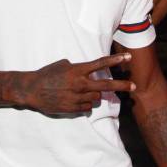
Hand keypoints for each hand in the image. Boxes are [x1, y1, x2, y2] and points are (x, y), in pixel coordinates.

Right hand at [8, 53, 134, 113]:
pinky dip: (86, 104)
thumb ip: (78, 68)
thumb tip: (88, 73)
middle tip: (134, 86)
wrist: (32, 90)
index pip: (101, 64)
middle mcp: (80, 84)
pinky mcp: (73, 108)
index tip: (128, 57)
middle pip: (106, 85)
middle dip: (122, 85)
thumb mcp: (63, 65)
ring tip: (83, 91)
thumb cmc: (47, 74)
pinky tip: (77, 99)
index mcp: (78, 70)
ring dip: (95, 95)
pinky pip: (88, 107)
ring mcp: (77, 97)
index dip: (116, 60)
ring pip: (97, 98)